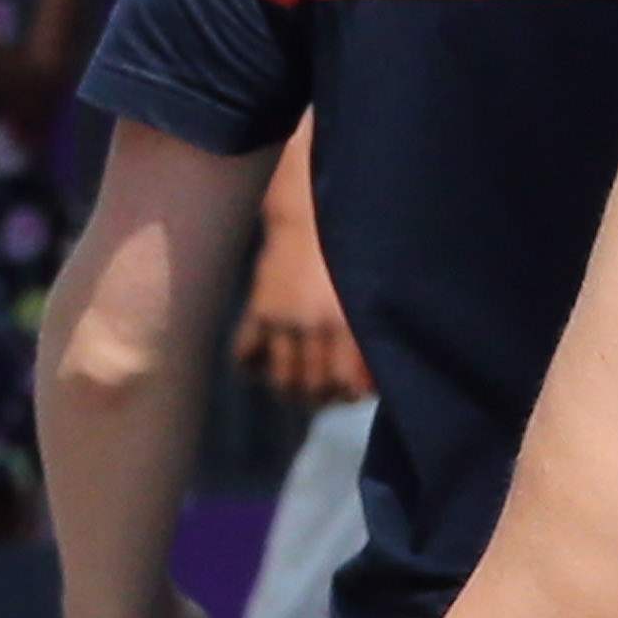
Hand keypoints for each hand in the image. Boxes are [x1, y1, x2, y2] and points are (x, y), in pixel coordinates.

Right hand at [235, 219, 367, 405]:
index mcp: (351, 323)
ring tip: (299, 387)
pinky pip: (246, 355)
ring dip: (289, 390)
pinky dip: (253, 368)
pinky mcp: (259, 310)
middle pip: (314, 386)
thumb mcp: (371, 297)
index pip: (347, 384)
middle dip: (322, 398)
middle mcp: (316, 325)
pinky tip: (268, 364)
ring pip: (282, 378)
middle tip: (327, 393)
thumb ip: (371, 338)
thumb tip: (371, 388)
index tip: (352, 393)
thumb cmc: (352, 259)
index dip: (350, 395)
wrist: (312, 220)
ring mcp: (284, 320)